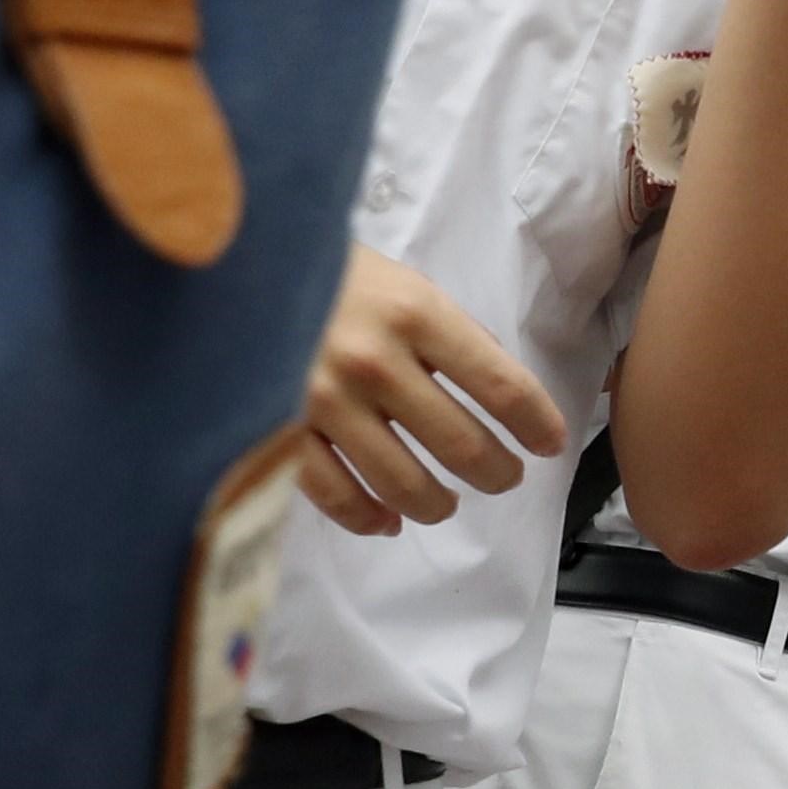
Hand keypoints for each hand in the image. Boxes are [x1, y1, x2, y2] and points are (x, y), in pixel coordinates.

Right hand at [294, 245, 571, 534]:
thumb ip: (447, 335)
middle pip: (462, 444)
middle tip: (505, 478)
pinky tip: (387, 520)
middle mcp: (374, 361)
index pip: (502, 386)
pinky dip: (370, 518)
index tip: (551, 443)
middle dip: (497, 473)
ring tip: (446, 503)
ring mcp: (323, 401)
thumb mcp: (402, 285)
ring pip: (405, 483)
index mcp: (416, 314)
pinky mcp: (278, 432)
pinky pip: (338, 497)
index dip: (537, 424)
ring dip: (438, 503)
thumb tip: (495, 388)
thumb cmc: (329, 276)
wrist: (236, 268)